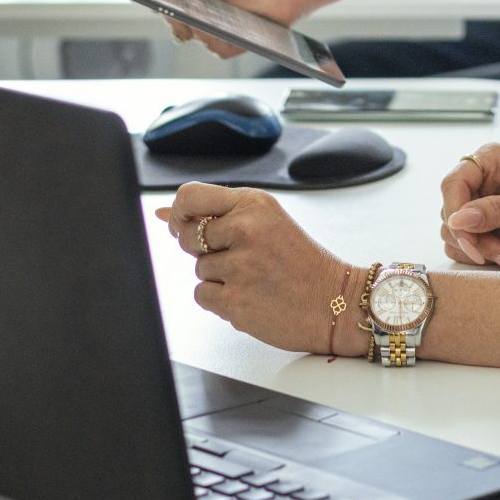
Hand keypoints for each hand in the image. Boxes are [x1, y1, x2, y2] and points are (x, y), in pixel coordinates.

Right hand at [128, 0, 319, 59]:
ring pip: (189, 35)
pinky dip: (220, 38)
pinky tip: (232, 24)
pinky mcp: (231, 40)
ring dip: (198, 24)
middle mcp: (196, 4)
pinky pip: (215, 47)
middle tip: (182, 1)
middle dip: (172, 10)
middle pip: (168, 16)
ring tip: (214, 10)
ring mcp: (213, 24)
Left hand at [156, 184, 352, 355]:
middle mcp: (246, 229)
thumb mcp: (267, 222)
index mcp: (254, 204)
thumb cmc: (301, 263)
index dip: (179, 214)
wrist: (336, 303)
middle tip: (239, 258)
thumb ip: (218, 215)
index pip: (189, 196)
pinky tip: (250, 297)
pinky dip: (220, 300)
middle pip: (188, 236)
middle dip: (203, 250)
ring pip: (198, 269)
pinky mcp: (236, 300)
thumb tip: (163, 213)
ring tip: (254, 279)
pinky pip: (202, 295)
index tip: (185, 226)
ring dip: (218, 278)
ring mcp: (241, 266)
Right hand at [439, 143, 499, 269]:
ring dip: (487, 253)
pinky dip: (492, 259)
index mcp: (490, 161)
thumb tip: (458, 219)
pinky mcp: (488, 231)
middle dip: (479, 241)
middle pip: (452, 216)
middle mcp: (481, 182)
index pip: (453, 184)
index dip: (455, 213)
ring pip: (458, 237)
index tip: (470, 238)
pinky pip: (471, 251)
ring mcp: (482, 208)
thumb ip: (496, 211)